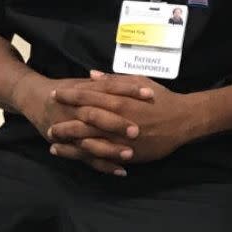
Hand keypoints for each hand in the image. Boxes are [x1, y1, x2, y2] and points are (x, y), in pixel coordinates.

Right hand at [13, 73, 150, 174]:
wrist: (35, 99)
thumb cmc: (67, 90)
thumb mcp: (85, 83)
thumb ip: (105, 82)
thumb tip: (127, 77)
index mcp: (84, 92)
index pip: (110, 89)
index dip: (129, 90)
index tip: (150, 94)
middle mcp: (76, 112)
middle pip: (97, 117)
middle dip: (116, 124)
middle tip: (137, 130)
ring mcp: (71, 131)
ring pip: (90, 142)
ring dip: (110, 149)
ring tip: (130, 154)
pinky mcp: (70, 146)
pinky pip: (87, 159)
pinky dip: (104, 165)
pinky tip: (122, 171)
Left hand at [49, 72, 191, 166]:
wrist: (182, 121)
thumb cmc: (160, 99)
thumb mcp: (139, 82)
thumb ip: (114, 80)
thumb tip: (92, 74)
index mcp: (120, 100)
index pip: (88, 96)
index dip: (70, 95)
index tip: (55, 93)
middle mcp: (117, 120)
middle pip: (83, 120)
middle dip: (64, 121)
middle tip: (49, 122)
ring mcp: (120, 139)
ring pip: (88, 141)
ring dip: (69, 141)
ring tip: (53, 141)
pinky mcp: (125, 153)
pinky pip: (100, 156)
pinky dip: (84, 155)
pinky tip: (73, 153)